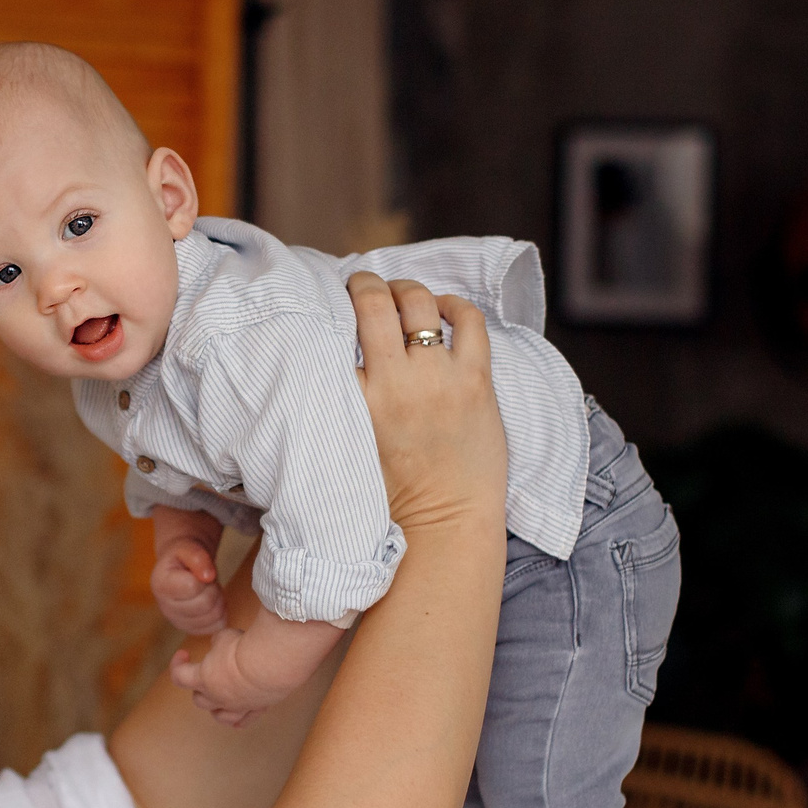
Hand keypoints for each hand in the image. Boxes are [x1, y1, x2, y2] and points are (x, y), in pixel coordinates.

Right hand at [152, 540, 226, 635]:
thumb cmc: (184, 556)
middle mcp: (165, 608)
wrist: (180, 568)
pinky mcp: (191, 630)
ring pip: (214, 616)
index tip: (200, 571)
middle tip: (208, 580)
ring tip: (208, 589)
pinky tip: (211, 601)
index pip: (193, 587)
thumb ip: (198, 557)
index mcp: (161, 585)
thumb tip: (208, 576)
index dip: (204, 576)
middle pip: (205, 603)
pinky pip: (217, 626)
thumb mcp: (189, 547)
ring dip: (218, 600)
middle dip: (213, 588)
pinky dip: (221, 613)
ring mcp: (178, 622)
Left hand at [169, 627, 284, 727]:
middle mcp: (217, 697)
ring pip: (220, 716)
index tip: (183, 654)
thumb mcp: (224, 636)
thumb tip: (219, 645)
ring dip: (216, 709)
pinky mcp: (257, 708)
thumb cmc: (243, 648)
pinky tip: (239, 723)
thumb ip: (219, 643)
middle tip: (207, 676)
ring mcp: (237, 706)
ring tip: (219, 701)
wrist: (271, 664)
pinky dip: (240, 720)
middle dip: (200, 689)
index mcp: (203, 679)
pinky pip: (245, 719)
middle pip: (200, 700)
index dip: (177, 665)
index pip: (179, 676)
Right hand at [348, 273, 504, 539]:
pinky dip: (454, 305)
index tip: (331, 303)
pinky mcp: (476, 381)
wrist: (445, 523)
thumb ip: (342, 400)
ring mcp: (439, 378)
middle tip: (362, 284)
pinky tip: (444, 310)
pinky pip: (469, 320)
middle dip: (364, 284)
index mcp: (356, 399)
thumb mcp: (348, 444)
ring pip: (419, 302)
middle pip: (373, 303)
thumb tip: (336, 355)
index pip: (335, 331)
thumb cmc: (392, 494)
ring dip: (406, 290)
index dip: (332, 308)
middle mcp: (395, 381)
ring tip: (402, 296)